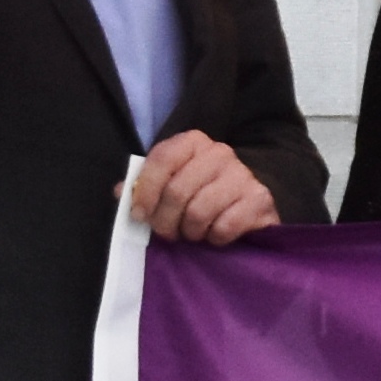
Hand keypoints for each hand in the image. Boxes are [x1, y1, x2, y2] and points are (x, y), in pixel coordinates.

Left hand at [126, 129, 281, 245]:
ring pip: (199, 211)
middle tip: (166, 232)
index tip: (139, 214)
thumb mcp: (170, 183)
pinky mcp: (259, 199)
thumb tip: (122, 193)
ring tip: (193, 233)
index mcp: (193, 142)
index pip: (162, 159)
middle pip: (177, 191)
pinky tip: (215, 234)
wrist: (249, 202)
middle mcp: (219, 152)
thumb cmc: (201, 193)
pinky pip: (224, 226)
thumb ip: (143, 186)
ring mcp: (242, 174)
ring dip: (190, 231)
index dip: (145, 191)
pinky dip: (215, 238)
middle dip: (165, 220)